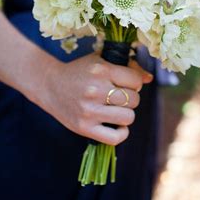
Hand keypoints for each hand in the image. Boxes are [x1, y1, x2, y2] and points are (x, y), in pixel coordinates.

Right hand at [34, 54, 152, 145]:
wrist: (49, 84)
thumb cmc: (80, 71)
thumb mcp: (101, 61)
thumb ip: (127, 67)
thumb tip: (150, 78)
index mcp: (101, 71)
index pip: (135, 80)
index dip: (135, 82)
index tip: (126, 83)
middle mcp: (95, 90)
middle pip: (134, 99)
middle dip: (131, 97)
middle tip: (119, 96)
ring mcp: (89, 110)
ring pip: (128, 117)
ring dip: (126, 114)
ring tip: (117, 109)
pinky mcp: (84, 127)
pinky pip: (115, 137)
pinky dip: (121, 132)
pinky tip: (116, 125)